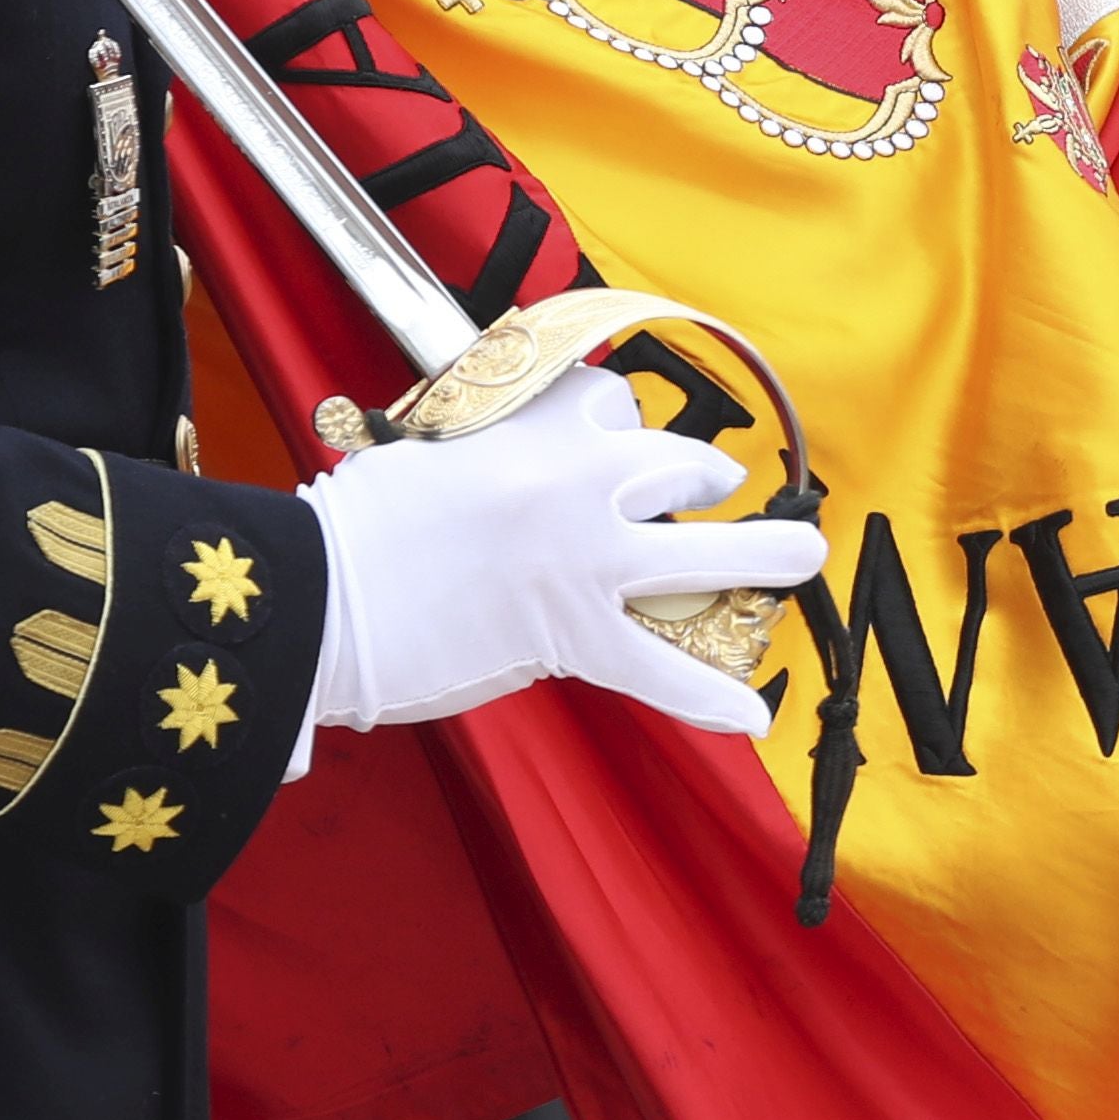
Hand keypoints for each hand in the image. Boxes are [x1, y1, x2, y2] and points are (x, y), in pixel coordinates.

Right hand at [300, 364, 832, 741]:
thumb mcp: (427, 450)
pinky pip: (660, 670)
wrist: (318, 594)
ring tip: (800, 558)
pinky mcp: (574, 635)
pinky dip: (709, 699)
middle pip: (679, 465)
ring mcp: (586, 561)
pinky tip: (754, 717)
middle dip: (704, 477)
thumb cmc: (354, 526)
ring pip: (704, 556)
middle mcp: (577, 484)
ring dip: (765, 556)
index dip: (620, 425)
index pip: (609, 402)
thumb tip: (511, 469)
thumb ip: (490, 453)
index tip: (615, 438)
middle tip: (714, 486)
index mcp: (532, 428)